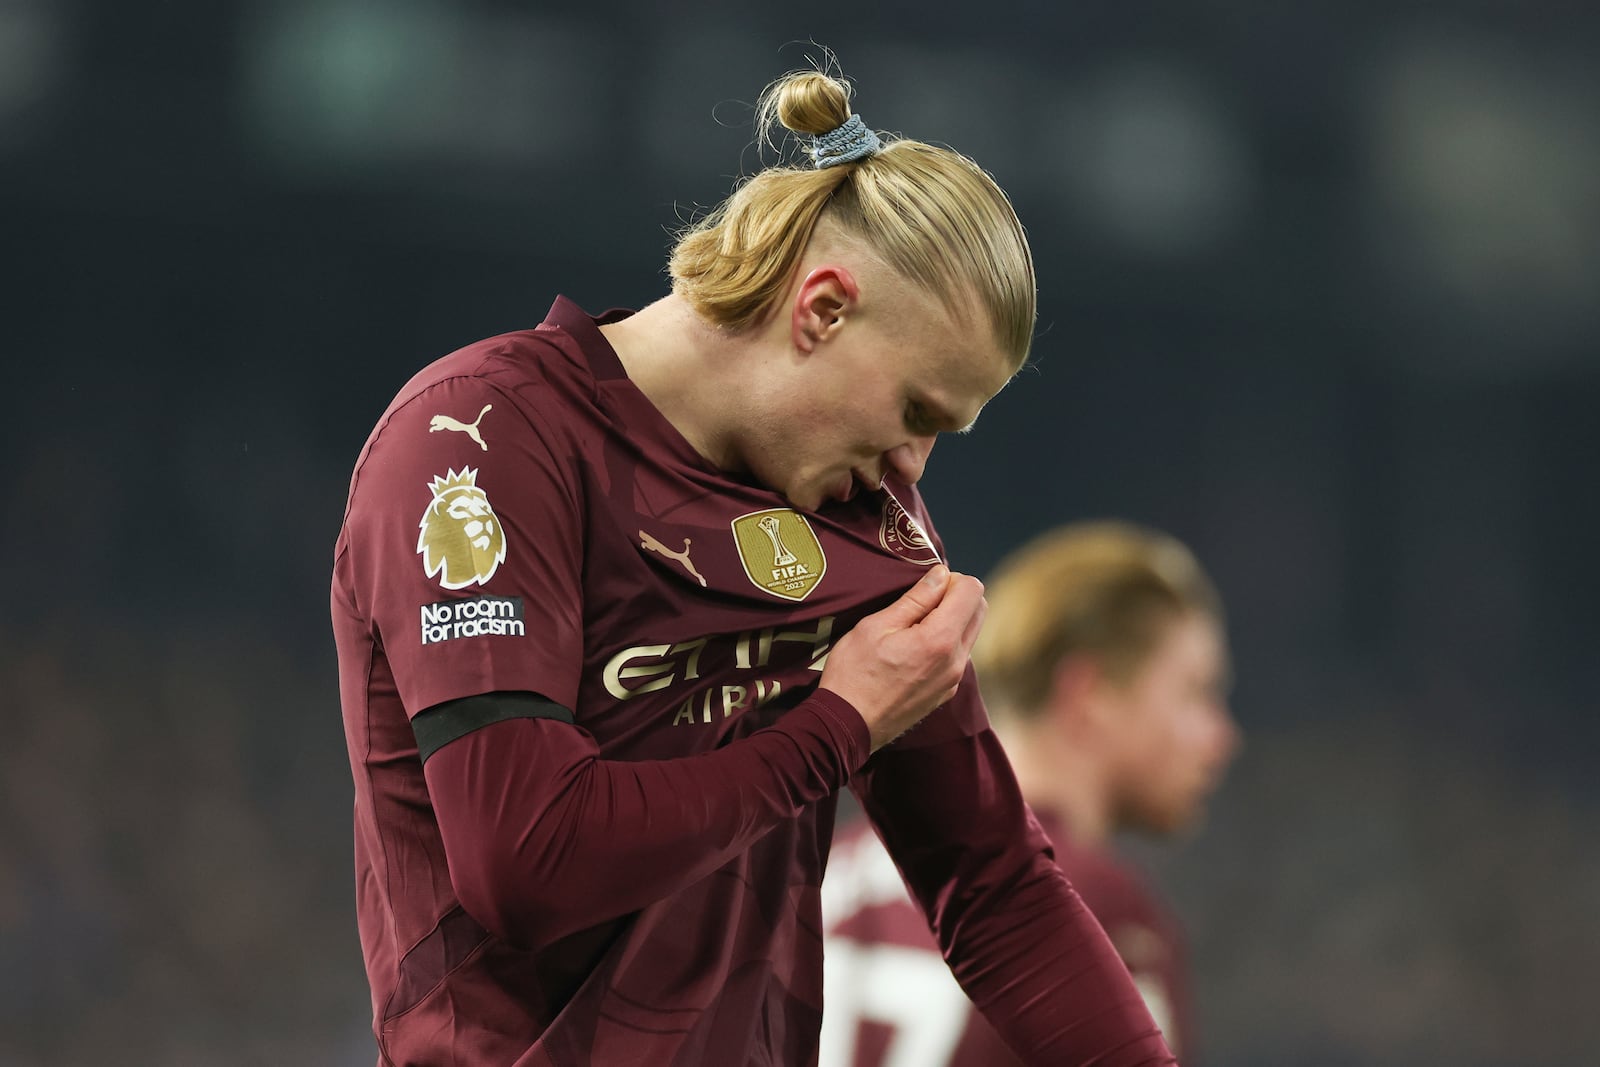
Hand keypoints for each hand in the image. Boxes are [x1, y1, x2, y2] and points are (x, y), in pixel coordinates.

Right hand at [819, 565, 986, 750]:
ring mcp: (953, 680)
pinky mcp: (946, 692)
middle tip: (921, 601)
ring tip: (913, 626)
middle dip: (956, 596)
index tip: (925, 587)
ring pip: (970, 633)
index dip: (950, 579)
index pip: (973, 590)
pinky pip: (959, 656)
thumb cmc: (854, 674)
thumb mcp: (876, 626)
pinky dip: (945, 642)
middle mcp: (956, 661)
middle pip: (979, 609)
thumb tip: (940, 574)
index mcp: (940, 639)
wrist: (848, 726)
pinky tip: (913, 648)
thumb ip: (915, 599)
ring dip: (951, 619)